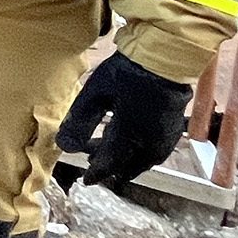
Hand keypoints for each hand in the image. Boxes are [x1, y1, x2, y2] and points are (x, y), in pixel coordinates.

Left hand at [55, 52, 194, 185]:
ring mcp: (164, 139)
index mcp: (130, 139)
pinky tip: (132, 142)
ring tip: (109, 150)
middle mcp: (149, 145)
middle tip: (92, 158)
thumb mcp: (96, 94)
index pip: (110, 164)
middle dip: (110, 164)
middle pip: (127, 165)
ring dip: (125, 159)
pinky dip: (139, 151)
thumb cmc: (128, 74)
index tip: (85, 179)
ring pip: (142, 160)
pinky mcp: (173, 129)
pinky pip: (154, 151)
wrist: (165, 57)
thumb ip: (80, 122)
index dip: (96, 172)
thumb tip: (64, 147)